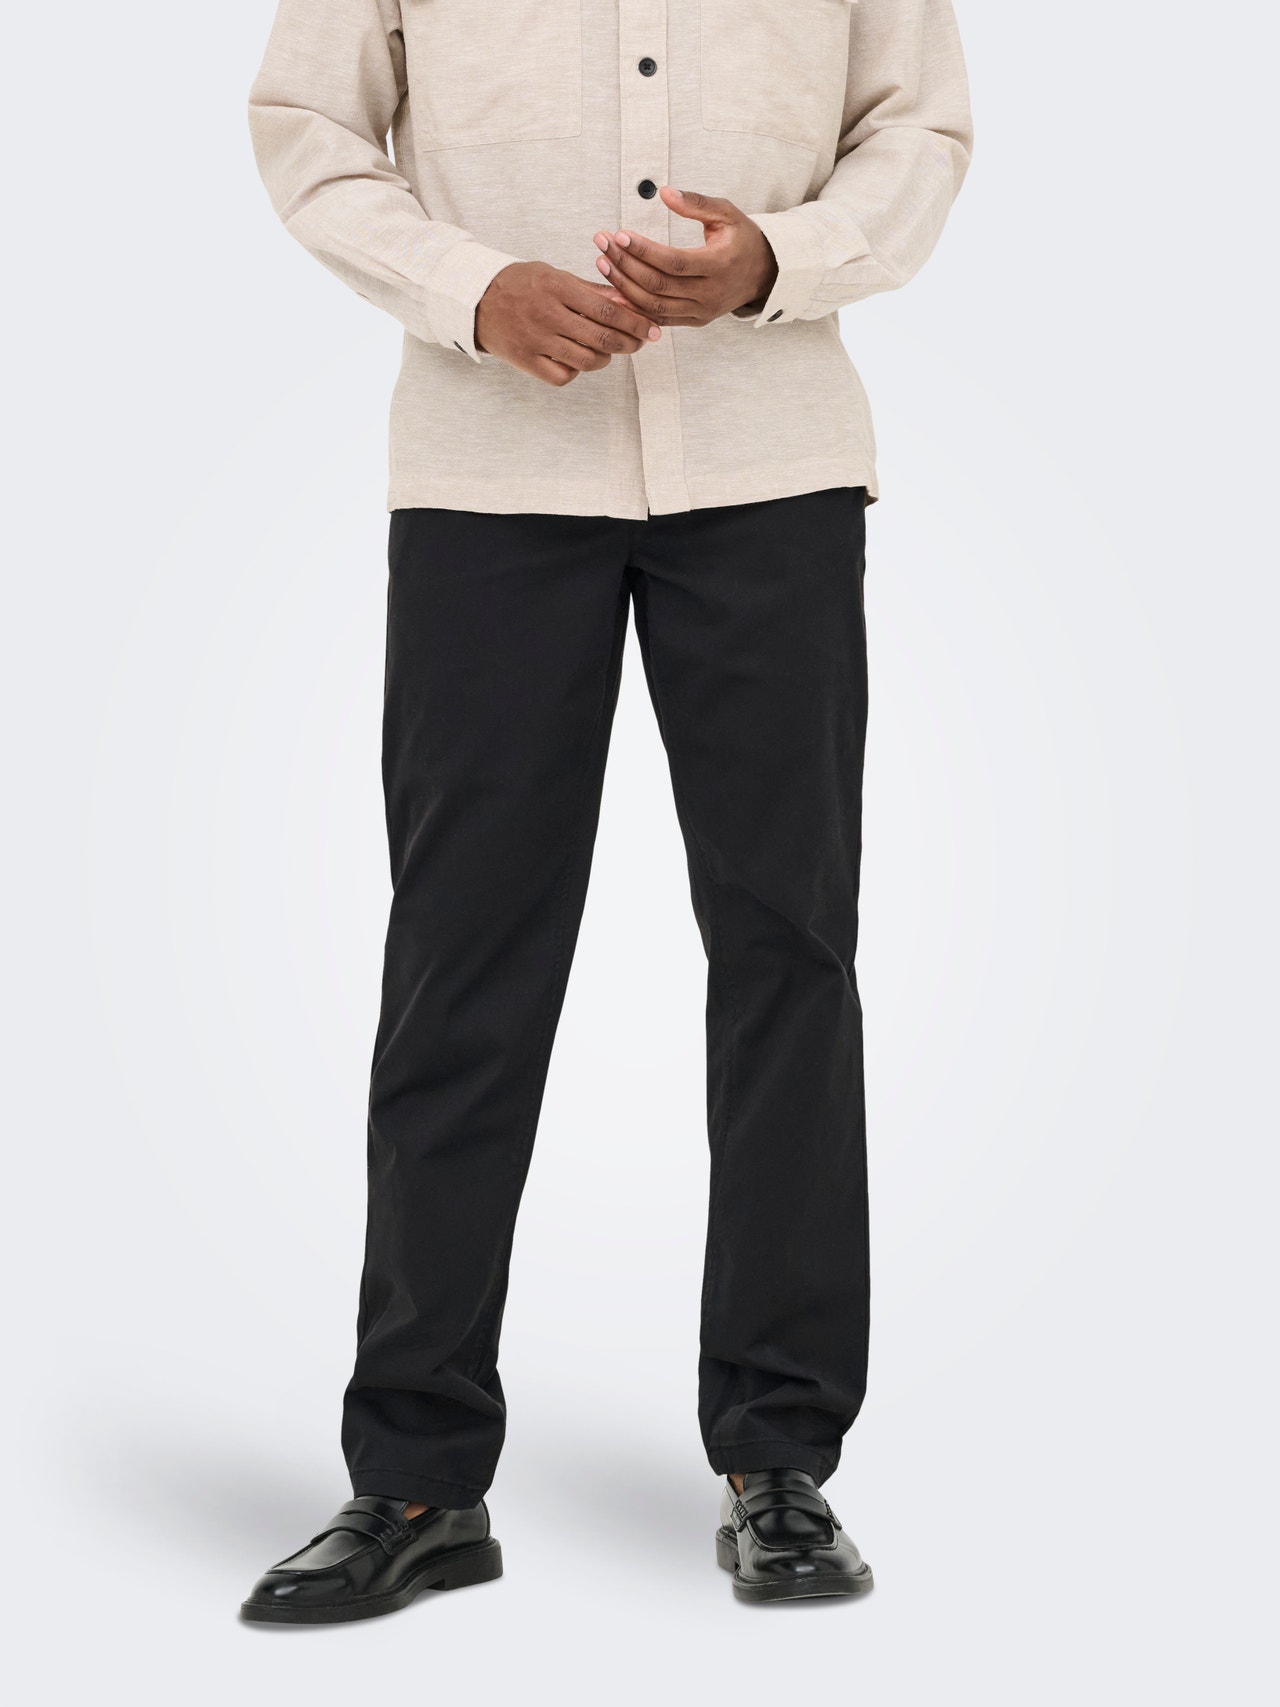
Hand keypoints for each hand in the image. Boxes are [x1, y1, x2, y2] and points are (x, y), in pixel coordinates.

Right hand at [474, 260, 661, 385]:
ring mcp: (536, 341)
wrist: (477, 301)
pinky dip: (577, 370)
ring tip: (609, 349)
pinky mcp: (527, 362)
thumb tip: (628, 301)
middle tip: (641, 342)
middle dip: (630, 342)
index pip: (607, 309)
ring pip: (587, 360)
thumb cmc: (521, 285)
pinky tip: (578, 359)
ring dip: (606, 357)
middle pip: (602, 338)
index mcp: (557, 287)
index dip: (636, 322)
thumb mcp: (554, 275)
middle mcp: (547, 315)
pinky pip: (563, 376)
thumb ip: (590, 290)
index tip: (653, 329)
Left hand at [591, 187, 777, 326]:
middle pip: (658, 285)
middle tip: (602, 243)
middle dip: (625, 264)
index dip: (644, 251)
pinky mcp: (693, 321)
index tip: (620, 235)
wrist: (763, 274)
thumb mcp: (727, 213)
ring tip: (602, 262)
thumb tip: (664, 192)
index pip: (673, 262)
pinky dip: (633, 306)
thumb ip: (696, 203)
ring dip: (623, 286)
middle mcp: (709, 294)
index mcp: (719, 266)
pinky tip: (614, 289)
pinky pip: (657, 319)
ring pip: (653, 306)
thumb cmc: (743, 240)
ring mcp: (701, 312)